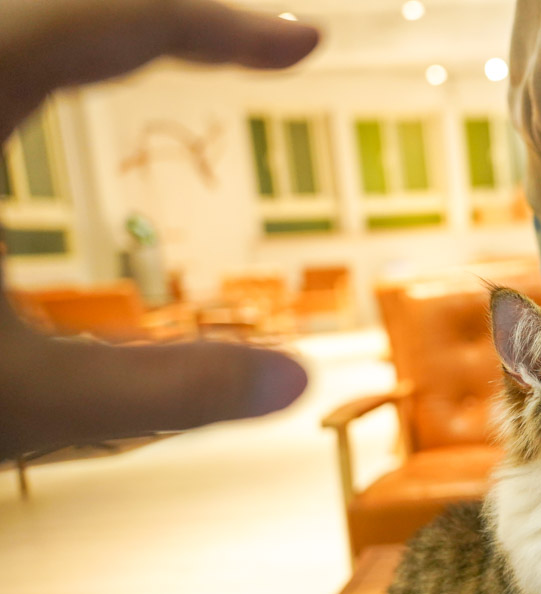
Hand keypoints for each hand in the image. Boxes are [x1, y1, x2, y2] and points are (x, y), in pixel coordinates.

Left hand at [0, 0, 319, 458]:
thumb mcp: (17, 402)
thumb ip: (165, 389)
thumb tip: (296, 383)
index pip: (113, 21)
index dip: (224, 29)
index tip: (306, 44)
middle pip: (66, 6)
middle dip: (169, 18)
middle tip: (254, 49)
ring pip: (18, 27)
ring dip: (101, 34)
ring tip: (177, 54)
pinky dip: (43, 61)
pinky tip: (60, 96)